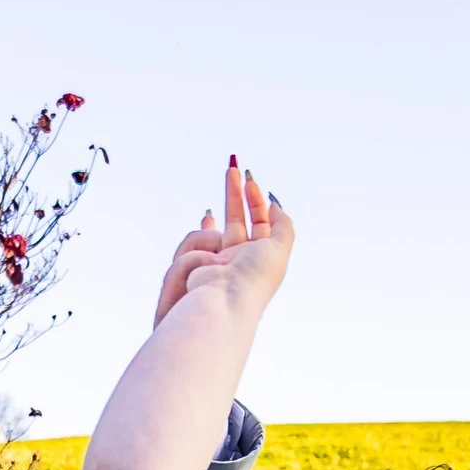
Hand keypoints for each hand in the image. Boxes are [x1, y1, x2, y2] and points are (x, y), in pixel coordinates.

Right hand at [157, 160, 291, 326]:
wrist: (219, 304)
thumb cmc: (251, 278)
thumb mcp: (279, 247)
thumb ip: (283, 223)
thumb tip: (273, 204)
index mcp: (259, 258)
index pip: (259, 222)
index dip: (255, 199)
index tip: (249, 178)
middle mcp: (237, 261)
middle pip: (235, 218)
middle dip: (234, 192)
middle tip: (233, 166)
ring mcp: (211, 265)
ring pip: (203, 235)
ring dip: (204, 245)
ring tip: (212, 267)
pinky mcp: (188, 272)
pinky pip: (186, 249)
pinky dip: (190, 258)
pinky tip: (196, 274)